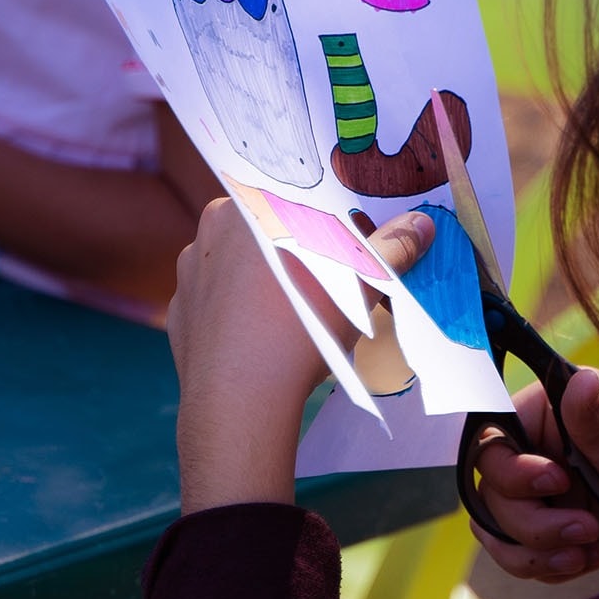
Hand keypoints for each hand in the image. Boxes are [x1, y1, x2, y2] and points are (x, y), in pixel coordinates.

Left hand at [170, 204, 434, 510]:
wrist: (239, 399)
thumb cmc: (300, 328)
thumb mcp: (357, 285)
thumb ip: (389, 249)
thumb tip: (420, 224)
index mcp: (249, 208)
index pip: (291, 198)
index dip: (320, 220)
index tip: (342, 242)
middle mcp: (208, 232)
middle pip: (264, 230)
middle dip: (293, 250)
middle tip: (327, 279)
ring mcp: (187, 275)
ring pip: (236, 267)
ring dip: (263, 282)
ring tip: (294, 316)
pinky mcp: (178, 315)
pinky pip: (215, 304)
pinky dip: (236, 315)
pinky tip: (261, 340)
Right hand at [465, 372, 598, 581]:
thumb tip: (578, 380)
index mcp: (565, 408)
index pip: (497, 433)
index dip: (512, 468)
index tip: (555, 485)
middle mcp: (552, 444)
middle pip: (493, 486)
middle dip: (530, 520)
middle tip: (586, 529)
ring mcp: (554, 488)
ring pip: (501, 524)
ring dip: (535, 548)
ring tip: (587, 550)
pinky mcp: (562, 526)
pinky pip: (522, 551)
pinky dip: (548, 563)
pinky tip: (592, 558)